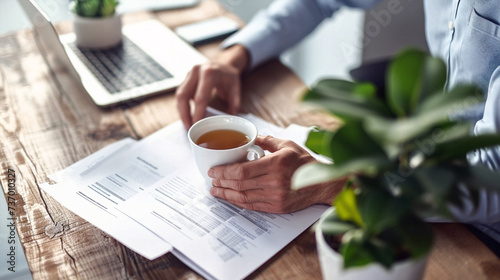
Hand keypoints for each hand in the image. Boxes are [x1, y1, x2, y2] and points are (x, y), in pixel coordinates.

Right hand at [175, 45, 249, 128]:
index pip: (200, 97)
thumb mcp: (235, 85)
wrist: (222, 62)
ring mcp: (188, 74)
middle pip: (183, 96)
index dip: (197, 113)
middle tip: (188, 129)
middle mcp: (195, 72)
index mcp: (209, 73)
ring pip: (179, 95)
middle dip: (184, 114)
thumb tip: (232, 117)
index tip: (197, 125)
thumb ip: (234, 101)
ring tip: (187, 124)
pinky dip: (182, 106)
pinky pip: (180, 94)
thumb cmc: (228, 74)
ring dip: (181, 111)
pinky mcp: (185, 79)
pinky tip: (187, 116)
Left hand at [208, 135, 345, 213]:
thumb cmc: (305, 162)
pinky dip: (238, 202)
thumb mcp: (287, 145)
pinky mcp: (277, 208)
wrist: (323, 183)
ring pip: (243, 198)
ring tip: (215, 190)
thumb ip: (266, 140)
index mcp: (276, 164)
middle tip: (211, 180)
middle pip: (239, 185)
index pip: (242, 171)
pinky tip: (230, 197)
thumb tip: (249, 136)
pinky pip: (252, 206)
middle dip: (221, 183)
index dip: (224, 172)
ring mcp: (276, 197)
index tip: (213, 170)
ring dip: (226, 194)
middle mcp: (275, 182)